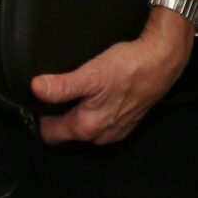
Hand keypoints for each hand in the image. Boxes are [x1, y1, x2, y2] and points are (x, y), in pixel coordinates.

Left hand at [30, 10, 191, 145]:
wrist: (162, 62)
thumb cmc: (129, 67)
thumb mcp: (91, 74)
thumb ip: (62, 86)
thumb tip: (35, 89)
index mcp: (86, 127)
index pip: (49, 134)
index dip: (42, 116)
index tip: (41, 99)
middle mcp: (100, 136)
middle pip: (67, 133)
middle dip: (60, 116)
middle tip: (60, 91)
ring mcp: (115, 132)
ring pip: (85, 128)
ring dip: (79, 113)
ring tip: (80, 90)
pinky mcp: (127, 122)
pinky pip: (102, 123)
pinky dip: (96, 112)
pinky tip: (100, 93)